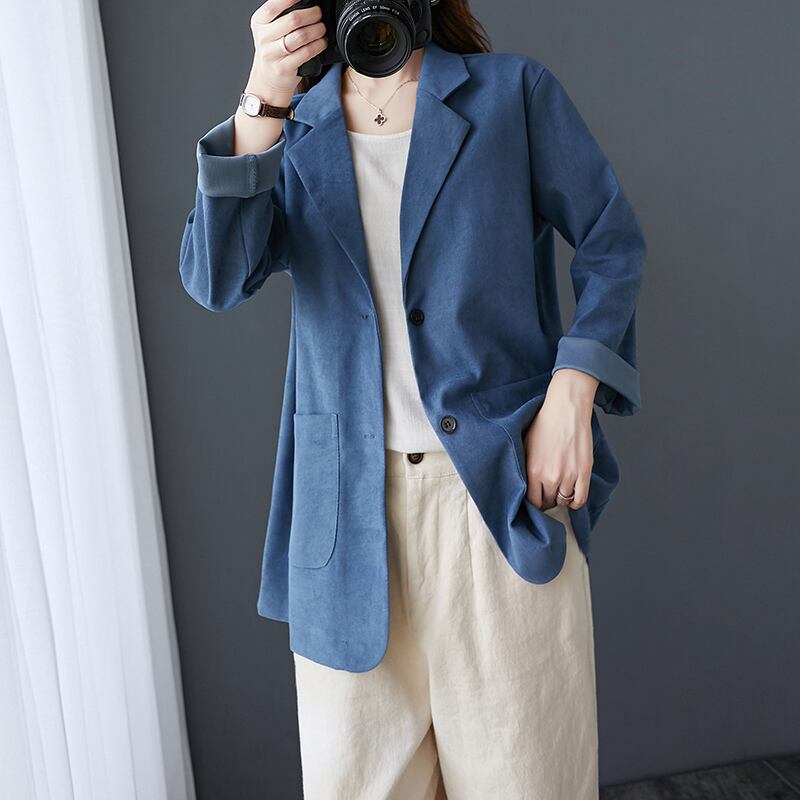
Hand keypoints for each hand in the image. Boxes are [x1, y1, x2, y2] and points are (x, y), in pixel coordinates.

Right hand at [247, 0, 327, 97]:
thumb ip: (281, 16)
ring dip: (317, 30)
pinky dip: (318, 45)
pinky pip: (306, 53)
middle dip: (311, 14)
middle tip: (318, 13)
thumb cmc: (272, 52)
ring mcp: (273, 54)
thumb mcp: (268, 30)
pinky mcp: (284, 68)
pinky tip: (322, 42)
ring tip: (322, 28)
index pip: (274, 5)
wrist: (267, 80)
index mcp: (259, 23)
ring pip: (301, 36)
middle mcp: (264, 37)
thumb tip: (304, 4)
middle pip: (293, 19)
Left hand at [522, 369, 597, 510]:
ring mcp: (569, 476)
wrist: (565, 410)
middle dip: (547, 500)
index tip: (536, 499)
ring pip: (564, 500)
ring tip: (559, 490)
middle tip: (548, 494)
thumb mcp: (525, 446)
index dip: (534, 502)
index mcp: (533, 471)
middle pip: (548, 502)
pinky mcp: (584, 472)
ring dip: (561, 498)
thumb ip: (525, 468)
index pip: (532, 501)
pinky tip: (572, 497)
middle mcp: (551, 477)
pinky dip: (576, 502)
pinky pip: (581, 498)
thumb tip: (525, 484)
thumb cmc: (544, 424)